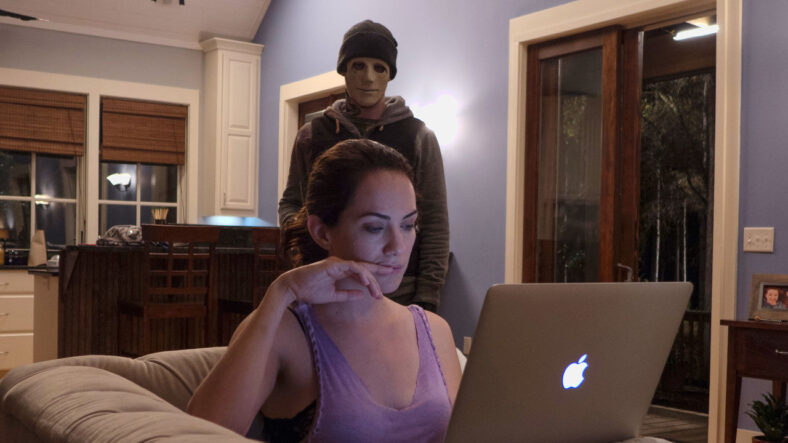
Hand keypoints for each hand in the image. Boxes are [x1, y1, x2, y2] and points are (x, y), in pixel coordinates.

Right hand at [274, 257, 393, 304]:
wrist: (294, 289)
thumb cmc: (310, 291)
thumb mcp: (333, 296)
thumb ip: (347, 295)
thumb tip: (362, 296)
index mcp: (342, 270)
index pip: (363, 271)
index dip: (377, 273)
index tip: (390, 274)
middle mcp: (341, 264)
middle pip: (365, 267)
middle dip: (381, 270)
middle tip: (394, 271)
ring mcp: (337, 263)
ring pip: (360, 268)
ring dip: (371, 281)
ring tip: (377, 292)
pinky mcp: (332, 264)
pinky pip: (351, 267)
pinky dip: (360, 274)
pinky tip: (367, 283)